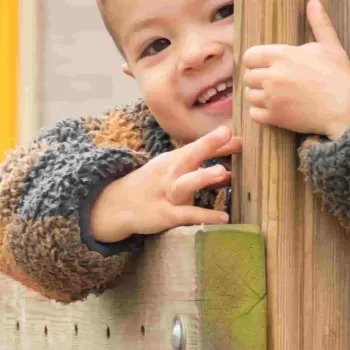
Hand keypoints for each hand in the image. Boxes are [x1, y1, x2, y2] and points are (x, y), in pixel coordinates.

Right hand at [89, 126, 240, 243]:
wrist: (115, 206)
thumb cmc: (151, 187)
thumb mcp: (171, 174)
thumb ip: (200, 172)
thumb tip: (230, 171)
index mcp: (171, 160)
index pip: (195, 147)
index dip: (214, 140)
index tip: (234, 132)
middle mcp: (168, 173)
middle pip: (187, 156)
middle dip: (206, 145)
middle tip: (227, 134)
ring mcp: (165, 194)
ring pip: (184, 183)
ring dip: (202, 177)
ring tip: (223, 172)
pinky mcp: (165, 215)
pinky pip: (186, 215)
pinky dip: (204, 216)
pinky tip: (223, 217)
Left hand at [242, 0, 349, 139]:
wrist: (347, 110)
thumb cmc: (339, 76)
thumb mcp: (331, 46)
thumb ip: (318, 23)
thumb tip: (313, 1)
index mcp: (283, 55)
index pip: (250, 56)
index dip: (255, 60)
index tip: (265, 65)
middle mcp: (273, 76)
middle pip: (248, 76)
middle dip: (257, 78)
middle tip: (272, 81)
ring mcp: (272, 98)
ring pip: (249, 95)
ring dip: (258, 95)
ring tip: (273, 95)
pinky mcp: (275, 118)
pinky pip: (253, 114)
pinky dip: (260, 112)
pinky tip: (273, 109)